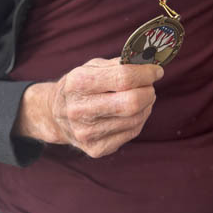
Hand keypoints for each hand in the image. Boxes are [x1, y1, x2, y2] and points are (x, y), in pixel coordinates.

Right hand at [13, 57, 163, 156]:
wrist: (55, 115)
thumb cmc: (79, 86)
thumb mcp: (91, 67)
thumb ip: (119, 64)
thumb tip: (148, 62)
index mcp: (78, 83)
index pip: (123, 78)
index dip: (146, 73)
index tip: (156, 70)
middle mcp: (80, 109)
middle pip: (131, 102)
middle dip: (148, 91)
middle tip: (150, 85)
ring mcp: (87, 133)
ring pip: (136, 118)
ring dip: (146, 105)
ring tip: (140, 97)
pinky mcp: (96, 149)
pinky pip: (132, 132)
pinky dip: (139, 119)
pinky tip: (132, 112)